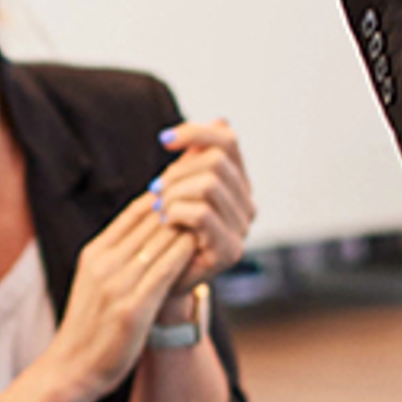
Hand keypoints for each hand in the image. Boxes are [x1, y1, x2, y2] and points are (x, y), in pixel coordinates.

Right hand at [46, 196, 204, 401]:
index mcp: (95, 253)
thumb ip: (117, 255)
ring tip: (210, 221)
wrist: (72, 368)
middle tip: (210, 200)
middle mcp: (104, 263)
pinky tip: (199, 248)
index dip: (166, 199)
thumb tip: (150, 230)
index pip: (136, 212)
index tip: (190, 196)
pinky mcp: (132, 309)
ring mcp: (116, 285)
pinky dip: (183, 255)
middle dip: (182, 210)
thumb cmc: (90, 326)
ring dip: (187, 229)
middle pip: (151, 222)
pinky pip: (164, 272)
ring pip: (160, 242)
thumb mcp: (95, 280)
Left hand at [150, 117, 253, 284]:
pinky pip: (202, 214)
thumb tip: (223, 120)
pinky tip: (165, 221)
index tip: (164, 140)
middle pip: (216, 160)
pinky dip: (177, 212)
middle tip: (154, 189)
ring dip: (173, 193)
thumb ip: (196, 158)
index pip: (227, 139)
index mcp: (237, 183)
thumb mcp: (179, 187)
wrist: (159, 281)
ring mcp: (242, 229)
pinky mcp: (230, 251)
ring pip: (209, 184)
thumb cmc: (165, 231)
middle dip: (177, 171)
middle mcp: (247, 204)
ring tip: (157, 208)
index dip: (195, 131)